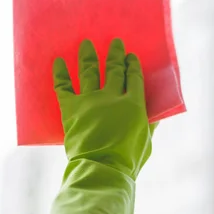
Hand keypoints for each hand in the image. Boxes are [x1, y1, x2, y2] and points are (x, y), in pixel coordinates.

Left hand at [48, 38, 155, 213]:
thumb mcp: (146, 143)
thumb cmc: (128, 161)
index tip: (131, 56)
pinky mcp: (71, 108)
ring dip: (88, 55)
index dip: (133, 65)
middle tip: (114, 43)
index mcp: (133, 105)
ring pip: (89, 71)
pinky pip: (63, 86)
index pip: (134, 77)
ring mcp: (91, 100)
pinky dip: (60, 73)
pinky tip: (58, 62)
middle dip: (115, 54)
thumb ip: (150, 126)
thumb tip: (156, 116)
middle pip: (113, 69)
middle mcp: (112, 97)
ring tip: (86, 44)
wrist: (101, 170)